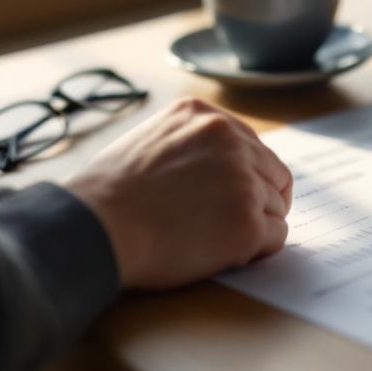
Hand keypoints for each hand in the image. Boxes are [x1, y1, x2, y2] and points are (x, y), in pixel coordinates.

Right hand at [66, 98, 291, 289]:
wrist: (95, 229)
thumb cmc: (109, 196)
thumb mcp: (150, 141)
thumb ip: (191, 146)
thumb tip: (218, 168)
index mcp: (205, 117)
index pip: (255, 148)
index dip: (249, 177)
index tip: (233, 198)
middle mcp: (230, 140)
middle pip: (274, 176)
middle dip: (258, 202)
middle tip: (229, 225)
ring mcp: (243, 181)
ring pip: (276, 209)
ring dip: (253, 227)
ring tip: (208, 239)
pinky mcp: (247, 222)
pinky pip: (276, 237)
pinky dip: (255, 251)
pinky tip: (220, 253)